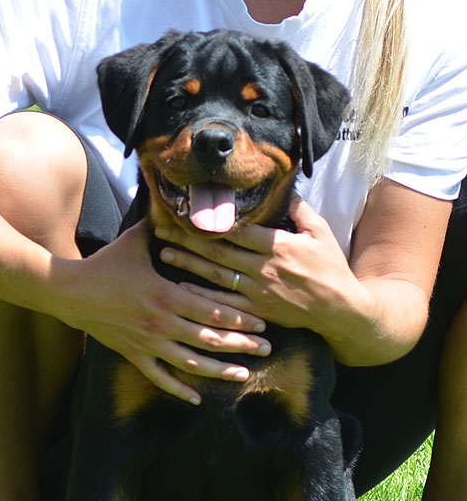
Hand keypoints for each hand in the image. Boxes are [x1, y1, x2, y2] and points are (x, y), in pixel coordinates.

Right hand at [52, 220, 270, 403]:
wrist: (70, 292)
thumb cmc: (105, 265)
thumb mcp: (135, 242)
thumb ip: (162, 227)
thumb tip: (182, 205)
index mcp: (166, 295)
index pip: (212, 310)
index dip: (239, 317)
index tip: (262, 321)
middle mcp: (161, 324)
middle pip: (209, 339)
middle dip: (242, 345)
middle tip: (268, 348)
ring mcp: (148, 344)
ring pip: (191, 363)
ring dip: (220, 371)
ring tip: (244, 375)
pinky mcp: (134, 355)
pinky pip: (159, 377)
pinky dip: (178, 389)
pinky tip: (197, 398)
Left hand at [155, 199, 366, 342]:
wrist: (339, 309)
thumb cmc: (330, 267)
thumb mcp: (321, 232)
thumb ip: (299, 209)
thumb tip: (283, 189)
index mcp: (277, 245)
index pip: (236, 230)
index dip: (210, 221)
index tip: (188, 212)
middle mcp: (263, 268)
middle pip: (218, 250)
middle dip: (188, 239)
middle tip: (162, 229)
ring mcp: (258, 292)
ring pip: (216, 275)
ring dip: (189, 263)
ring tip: (165, 253)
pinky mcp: (257, 311)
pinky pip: (224, 303)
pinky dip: (202, 295)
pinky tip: (183, 287)